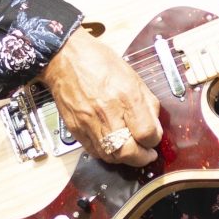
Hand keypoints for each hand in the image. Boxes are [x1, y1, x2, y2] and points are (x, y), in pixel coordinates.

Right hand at [39, 29, 161, 165]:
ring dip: (125, 158)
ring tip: (132, 151)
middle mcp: (107, 112)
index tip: (154, 137)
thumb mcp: (132, 76)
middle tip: (147, 154)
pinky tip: (113, 146)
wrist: (64, 59)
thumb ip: (147, 103)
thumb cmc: (99, 62)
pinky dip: (108, 154)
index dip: (154, 139)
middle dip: (142, 158)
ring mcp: (89, 123)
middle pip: (128, 152)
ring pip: (111, 156)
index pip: (146, 132)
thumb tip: (154, 127)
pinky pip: (95, 151)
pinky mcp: (76, 129)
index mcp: (125, 95)